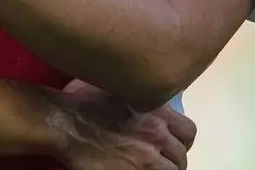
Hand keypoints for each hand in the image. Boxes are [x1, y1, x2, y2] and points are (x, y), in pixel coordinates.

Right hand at [54, 80, 195, 169]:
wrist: (67, 122)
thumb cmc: (84, 104)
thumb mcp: (119, 92)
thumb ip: (140, 101)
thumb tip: (146, 108)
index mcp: (156, 111)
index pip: (188, 131)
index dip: (181, 141)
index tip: (171, 145)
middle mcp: (157, 133)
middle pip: (180, 156)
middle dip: (172, 161)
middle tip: (158, 163)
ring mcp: (147, 156)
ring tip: (148, 169)